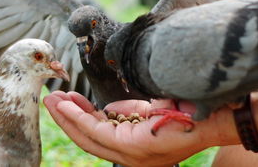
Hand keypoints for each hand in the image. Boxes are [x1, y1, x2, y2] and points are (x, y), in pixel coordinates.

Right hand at [43, 91, 238, 166]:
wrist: (208, 114)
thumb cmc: (182, 112)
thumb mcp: (146, 112)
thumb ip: (125, 113)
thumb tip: (106, 110)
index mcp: (132, 148)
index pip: (98, 136)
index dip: (78, 119)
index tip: (65, 102)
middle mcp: (129, 156)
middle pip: (88, 139)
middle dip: (66, 119)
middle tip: (50, 101)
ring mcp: (131, 155)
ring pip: (89, 137)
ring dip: (68, 118)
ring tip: (52, 101)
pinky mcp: (133, 148)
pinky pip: (99, 132)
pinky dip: (80, 118)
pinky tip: (67, 106)